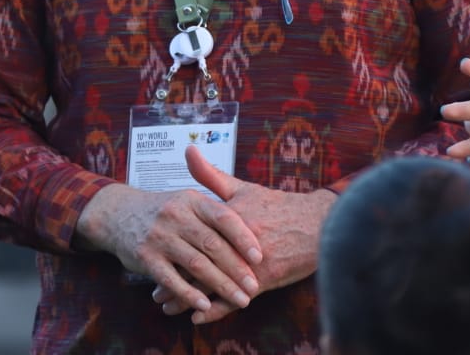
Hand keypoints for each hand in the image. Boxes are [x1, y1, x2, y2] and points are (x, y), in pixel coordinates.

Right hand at [76, 181, 263, 319]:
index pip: (223, 217)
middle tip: (254, 286)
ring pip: (195, 264)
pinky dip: (189, 294)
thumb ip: (217, 204)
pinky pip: (171, 279)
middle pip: (212, 244)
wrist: (119, 214)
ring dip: (220, 285)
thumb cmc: (165, 210)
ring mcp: (160, 237)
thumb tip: (255, 216)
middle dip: (236, 268)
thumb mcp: (188, 198)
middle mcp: (176, 216)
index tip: (260, 257)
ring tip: (241, 300)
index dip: (243, 237)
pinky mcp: (146, 258)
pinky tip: (205, 305)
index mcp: (192, 200)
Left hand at [152, 147, 335, 322]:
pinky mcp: (264, 279)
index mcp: (228, 218)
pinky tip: (197, 319)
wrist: (317, 223)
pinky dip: (215, 311)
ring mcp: (250, 263)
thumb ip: (212, 175)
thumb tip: (188, 150)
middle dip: (173, 280)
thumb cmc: (278, 205)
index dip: (172, 250)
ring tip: (167, 307)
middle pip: (197, 264)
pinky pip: (235, 298)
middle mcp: (236, 241)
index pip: (192, 237)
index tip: (152, 256)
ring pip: (212, 285)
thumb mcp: (243, 189)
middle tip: (154, 292)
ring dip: (188, 299)